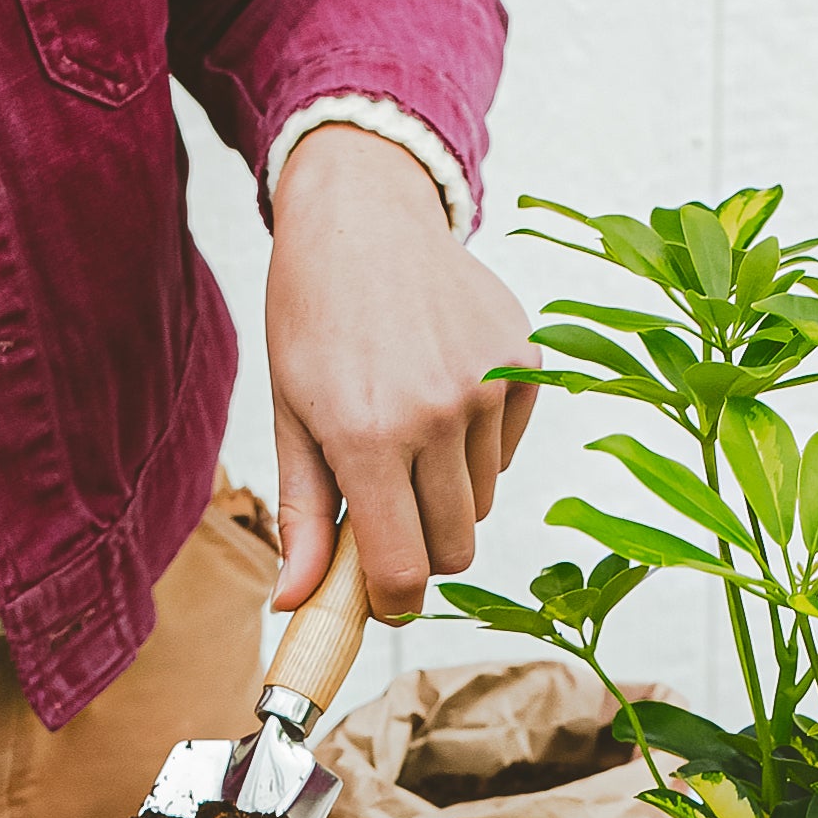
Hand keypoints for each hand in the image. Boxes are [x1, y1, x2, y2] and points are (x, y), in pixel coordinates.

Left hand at [266, 122, 539, 620]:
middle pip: (454, 547)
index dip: (392, 599)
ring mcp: (491, 385)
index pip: (403, 569)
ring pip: (482, 500)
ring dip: (446, 489)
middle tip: (382, 504)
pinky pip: (510, 448)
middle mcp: (439, 414)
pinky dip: (479, 442)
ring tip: (405, 425)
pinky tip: (440, 388)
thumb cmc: (313, 317)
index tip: (381, 597)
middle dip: (419, 546)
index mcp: (368, 435)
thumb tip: (296, 604)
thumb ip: (302, 515)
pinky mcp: (527, 361)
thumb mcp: (290, 414)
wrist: (363, 214)